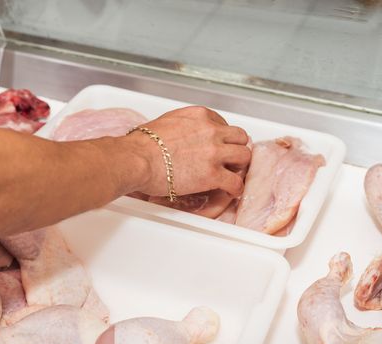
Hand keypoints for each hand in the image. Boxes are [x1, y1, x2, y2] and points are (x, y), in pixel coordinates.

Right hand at [126, 106, 250, 196]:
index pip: (223, 123)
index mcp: (199, 116)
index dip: (222, 136)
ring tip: (232, 174)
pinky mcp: (212, 174)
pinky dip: (236, 188)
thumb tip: (181, 135)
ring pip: (244, 156)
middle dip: (235, 148)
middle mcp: (211, 131)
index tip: (219, 144)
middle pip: (239, 137)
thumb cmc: (142, 144)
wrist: (137, 158)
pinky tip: (231, 190)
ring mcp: (214, 152)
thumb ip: (182, 126)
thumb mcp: (166, 122)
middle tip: (229, 158)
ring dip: (239, 166)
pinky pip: (236, 181)